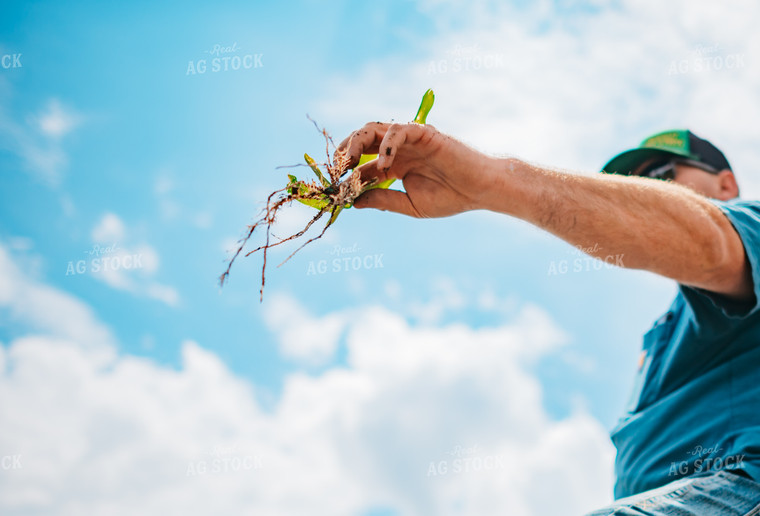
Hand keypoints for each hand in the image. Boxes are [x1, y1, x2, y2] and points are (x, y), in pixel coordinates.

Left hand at [336, 122, 499, 217]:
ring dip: (357, 142)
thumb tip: (353, 202)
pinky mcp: (423, 133)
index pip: (362, 164)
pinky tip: (384, 163)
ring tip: (350, 161)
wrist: (480, 190)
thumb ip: (383, 200)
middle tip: (337, 169)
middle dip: (345, 152)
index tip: (334, 187)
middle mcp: (398, 149)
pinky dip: (386, 143)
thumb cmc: (451, 197)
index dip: (346, 174)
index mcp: (394, 165)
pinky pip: (398, 130)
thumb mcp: (410, 204)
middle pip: (362, 140)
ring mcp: (410, 139)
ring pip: (373, 129)